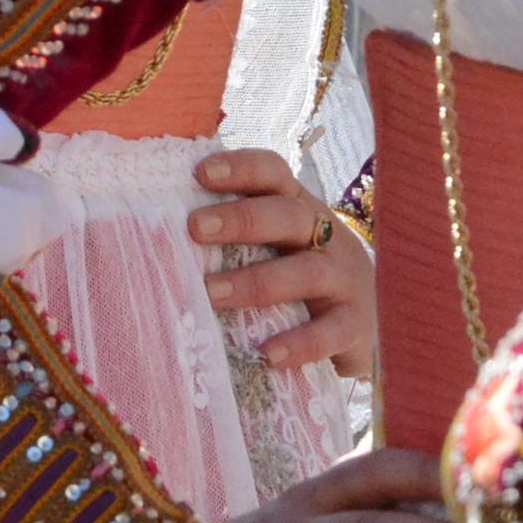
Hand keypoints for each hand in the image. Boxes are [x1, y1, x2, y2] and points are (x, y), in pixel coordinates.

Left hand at [189, 147, 376, 378]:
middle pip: (289, 215)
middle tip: (195, 228)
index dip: (242, 169)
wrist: (370, 325)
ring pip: (307, 271)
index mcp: (298, 209)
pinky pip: (331, 332)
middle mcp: (326, 236)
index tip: (200, 173)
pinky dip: (300, 342)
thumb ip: (232, 237)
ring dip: (257, 282)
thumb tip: (152, 231)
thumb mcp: (275, 247)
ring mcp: (346, 280)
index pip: (274, 174)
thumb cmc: (299, 280)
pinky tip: (267, 353)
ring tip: (212, 293)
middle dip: (242, 219)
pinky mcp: (357, 325)